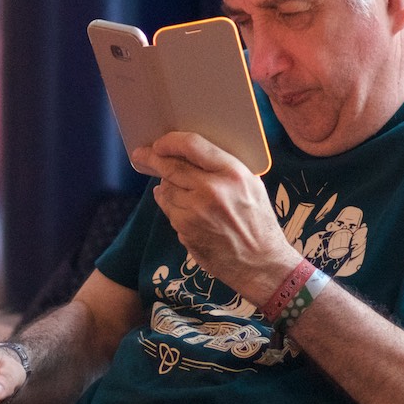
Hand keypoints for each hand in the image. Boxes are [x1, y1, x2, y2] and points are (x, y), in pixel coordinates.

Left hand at [134, 131, 298, 302]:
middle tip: (141, 155)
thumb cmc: (258, 222)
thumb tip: (190, 154)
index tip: (159, 142)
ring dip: (166, 186)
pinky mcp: (185, 230)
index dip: (171, 141)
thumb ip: (223, 168)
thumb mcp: (251, 186)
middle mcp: (212, 190)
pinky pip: (169, 210)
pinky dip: (170, 205)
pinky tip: (179, 206)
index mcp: (232, 173)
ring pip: (166, 189)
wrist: (261, 263)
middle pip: (171, 167)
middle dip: (153, 159)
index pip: (192, 145)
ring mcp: (196, 212)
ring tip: (173, 186)